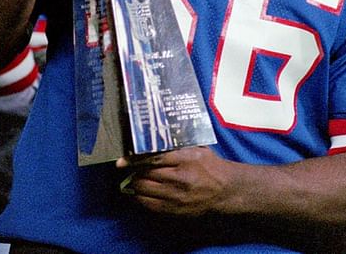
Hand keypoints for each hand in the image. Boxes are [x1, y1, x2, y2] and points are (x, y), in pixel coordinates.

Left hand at [116, 147, 232, 215]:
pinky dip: (141, 198)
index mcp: (185, 159)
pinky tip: (140, 192)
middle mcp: (180, 178)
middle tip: (128, 168)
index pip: (154, 157)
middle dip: (135, 171)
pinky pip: (150, 205)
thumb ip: (178, 144)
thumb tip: (155, 137)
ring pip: (145, 190)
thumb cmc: (209, 164)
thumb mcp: (197, 148)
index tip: (121, 160)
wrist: (224, 189)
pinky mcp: (175, 210)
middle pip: (146, 174)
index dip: (135, 159)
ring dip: (136, 184)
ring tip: (134, 178)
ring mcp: (177, 196)